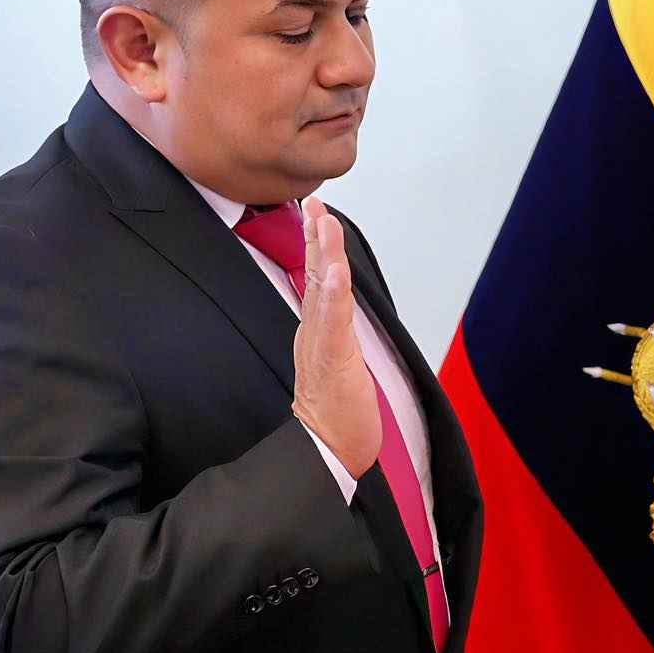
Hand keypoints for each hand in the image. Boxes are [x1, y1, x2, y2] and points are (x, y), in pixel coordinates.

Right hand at [291, 197, 380, 477]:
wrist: (327, 450)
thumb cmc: (337, 414)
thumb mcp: (337, 363)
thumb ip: (336, 334)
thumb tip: (339, 312)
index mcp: (317, 331)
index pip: (318, 278)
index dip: (318, 244)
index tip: (316, 211)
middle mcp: (314, 332)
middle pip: (316, 275)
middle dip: (316, 236)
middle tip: (314, 202)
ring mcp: (321, 344)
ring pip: (323, 290)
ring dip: (325, 254)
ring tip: (324, 222)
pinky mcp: (332, 360)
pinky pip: (333, 322)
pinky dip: (334, 294)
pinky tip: (336, 271)